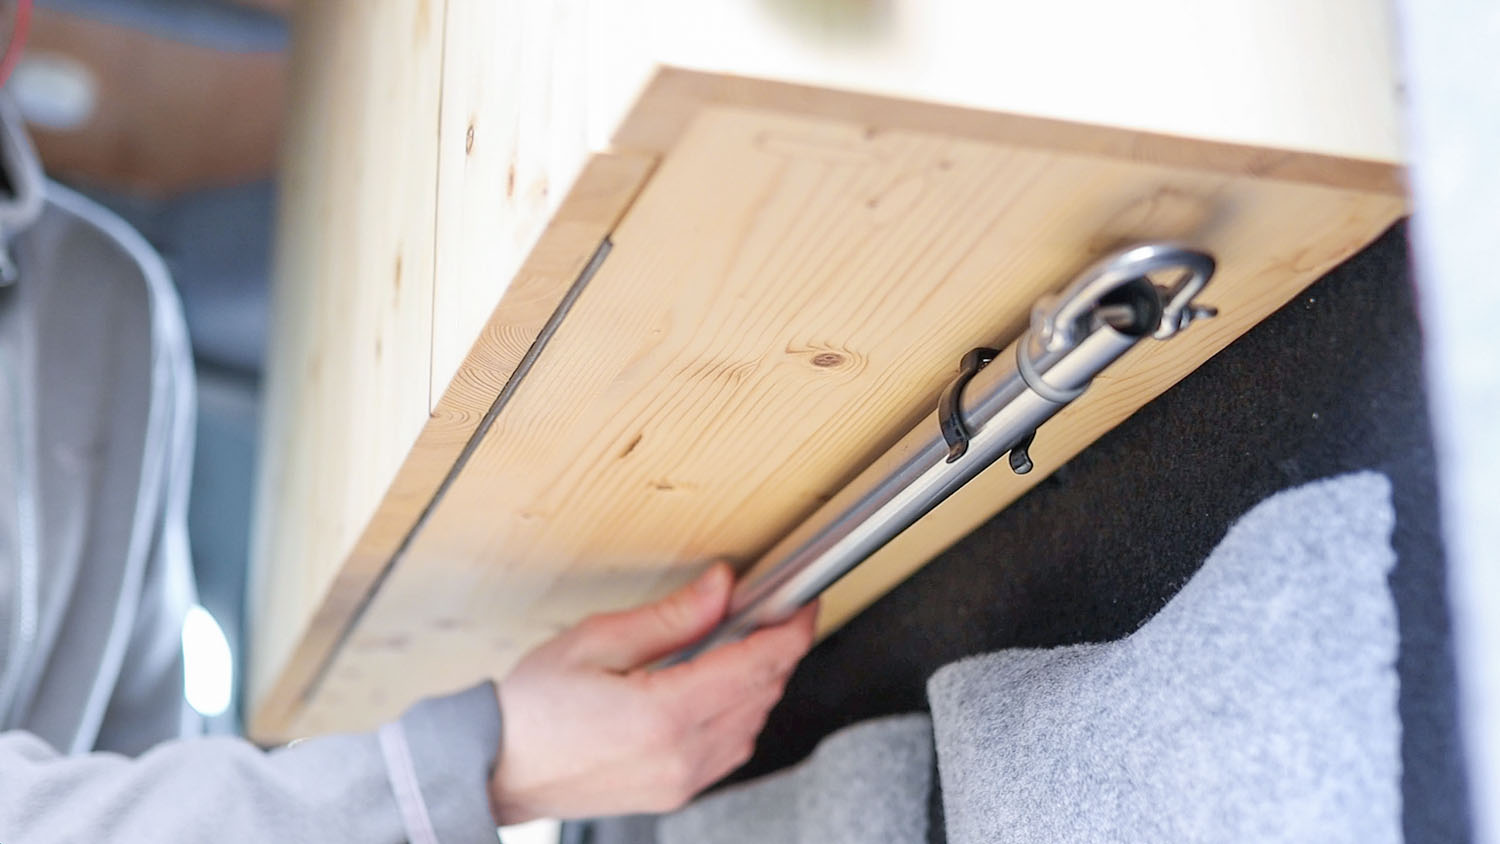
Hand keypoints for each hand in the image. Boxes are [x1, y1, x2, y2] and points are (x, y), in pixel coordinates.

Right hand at [489, 563, 817, 823]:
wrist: (494, 767)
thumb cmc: (530, 708)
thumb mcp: (597, 641)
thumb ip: (672, 617)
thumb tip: (721, 588)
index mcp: (664, 715)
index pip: (757, 666)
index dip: (791, 630)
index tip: (803, 604)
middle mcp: (680, 756)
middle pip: (764, 695)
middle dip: (778, 650)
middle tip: (772, 613)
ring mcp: (680, 782)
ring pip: (753, 726)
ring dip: (762, 683)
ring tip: (744, 645)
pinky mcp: (673, 793)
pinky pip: (730, 751)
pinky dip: (740, 714)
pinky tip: (722, 689)